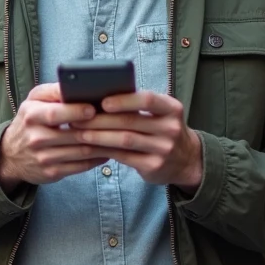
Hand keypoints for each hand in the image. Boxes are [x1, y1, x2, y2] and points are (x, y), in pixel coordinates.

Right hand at [0, 83, 108, 192]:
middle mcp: (36, 137)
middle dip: (98, 129)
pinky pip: (81, 166)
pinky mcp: (52, 172)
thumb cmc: (30, 120)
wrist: (11, 154)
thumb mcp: (34, 101)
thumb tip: (78, 83)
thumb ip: (54, 91)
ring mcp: (44, 157)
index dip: (76, 111)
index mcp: (31, 115)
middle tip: (118, 123)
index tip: (93, 108)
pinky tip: (109, 151)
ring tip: (119, 135)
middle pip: (73, 134)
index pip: (55, 113)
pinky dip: (98, 158)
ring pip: (82, 152)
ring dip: (103, 144)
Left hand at [70, 90, 202, 191]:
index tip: (102, 102)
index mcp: (172, 108)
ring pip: (125, 140)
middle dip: (101, 119)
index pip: (148, 100)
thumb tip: (98, 98)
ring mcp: (164, 149)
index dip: (124, 100)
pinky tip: (91, 147)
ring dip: (99, 136)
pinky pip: (124, 157)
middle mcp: (171, 128)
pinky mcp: (154, 166)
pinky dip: (105, 151)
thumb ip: (137, 106)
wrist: (187, 160)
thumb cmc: (163, 129)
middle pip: (130, 122)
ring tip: (79, 133)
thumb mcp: (161, 113)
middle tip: (78, 118)